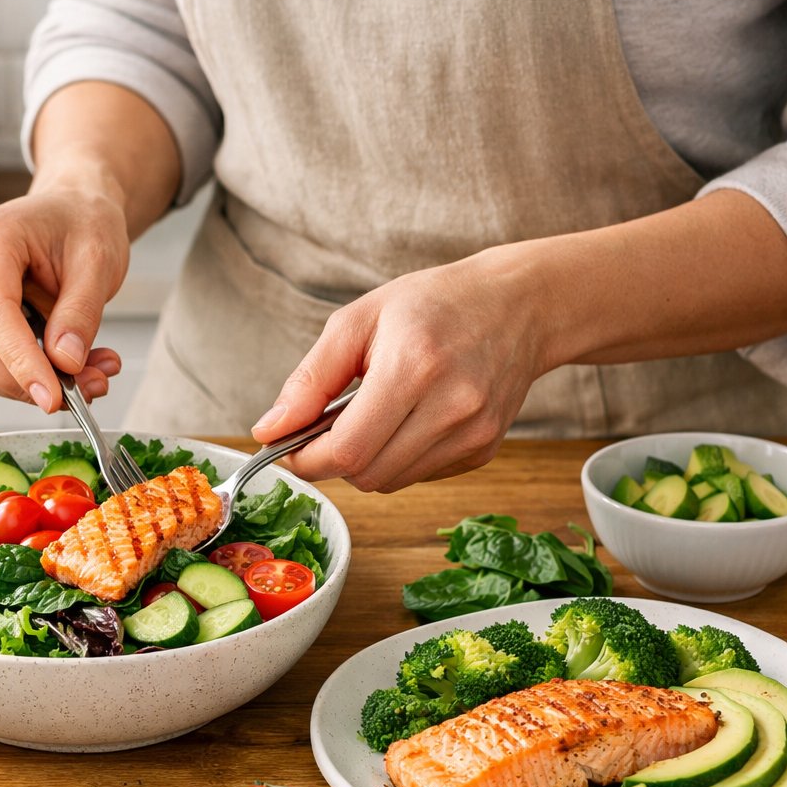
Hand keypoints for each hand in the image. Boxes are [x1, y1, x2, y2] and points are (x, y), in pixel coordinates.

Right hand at [0, 183, 127, 411]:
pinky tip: (67, 365)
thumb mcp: (99, 260)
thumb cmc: (82, 223)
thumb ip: (81, 312)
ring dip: (31, 383)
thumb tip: (64, 363)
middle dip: (30, 381)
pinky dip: (26, 376)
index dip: (20, 363)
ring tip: (90, 373)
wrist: (71, 210)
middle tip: (90, 386)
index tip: (53, 398)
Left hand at [251, 247, 551, 491]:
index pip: (347, 451)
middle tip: (326, 427)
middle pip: (366, 475)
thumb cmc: (433, 304)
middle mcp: (452, 407)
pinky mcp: (484, 450)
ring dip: (363, 461)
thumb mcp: (358, 321)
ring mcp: (474, 434)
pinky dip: (395, 459)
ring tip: (368, 415)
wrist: (519, 305)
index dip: (307, 460)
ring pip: (390, 482)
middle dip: (331, 460)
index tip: (289, 447)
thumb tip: (268, 430)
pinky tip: (404, 420)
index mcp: (414, 368)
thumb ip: (309, 380)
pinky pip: (418, 476)